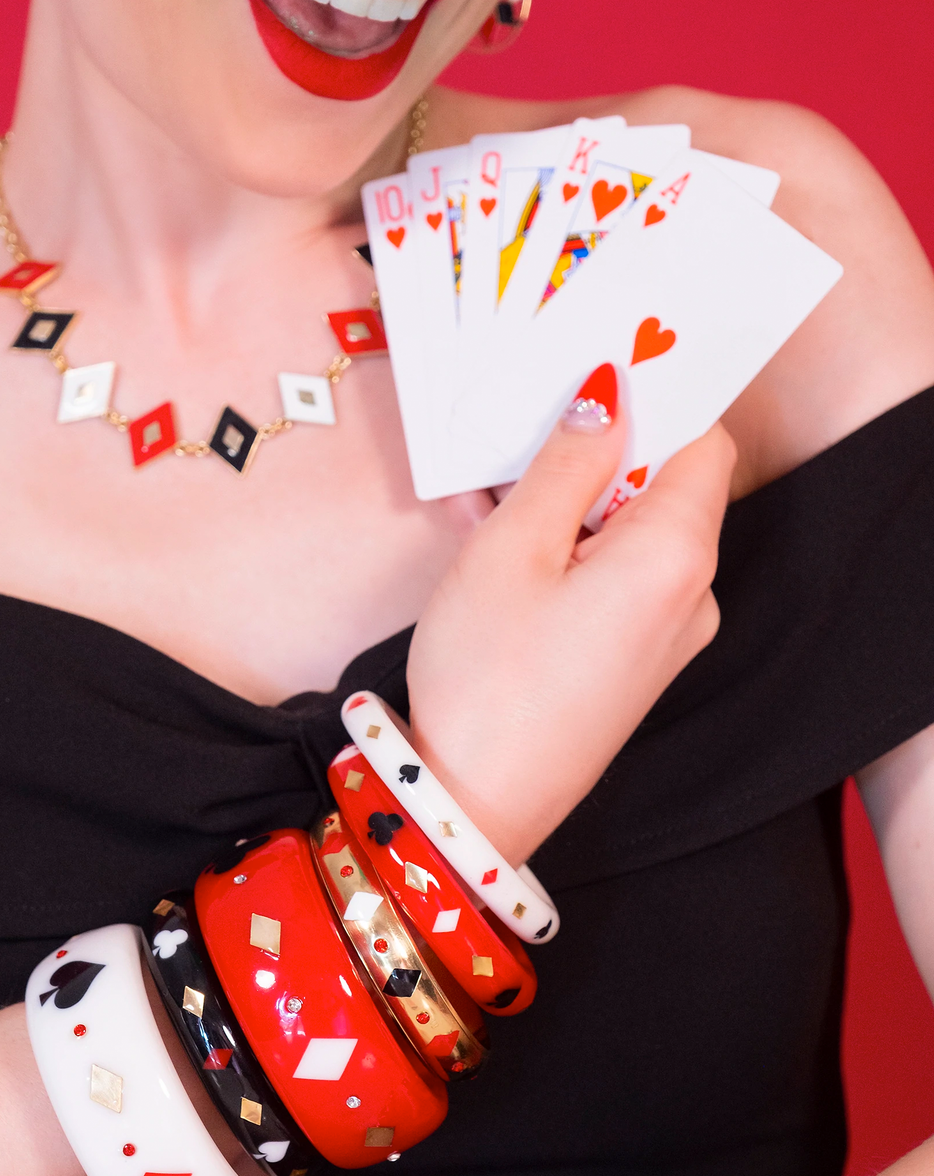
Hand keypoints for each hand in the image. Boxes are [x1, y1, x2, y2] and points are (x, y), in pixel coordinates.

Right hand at [407, 377, 735, 864]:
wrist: (474, 804)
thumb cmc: (488, 678)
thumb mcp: (511, 547)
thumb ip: (568, 461)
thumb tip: (607, 395)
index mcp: (676, 555)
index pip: (702, 439)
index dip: (654, 398)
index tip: (594, 371)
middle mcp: (692, 593)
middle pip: (667, 483)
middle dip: (597, 451)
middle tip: (521, 437)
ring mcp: (669, 633)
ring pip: (634, 530)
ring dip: (572, 502)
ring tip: (491, 502)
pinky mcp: (638, 661)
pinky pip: (619, 578)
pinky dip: (571, 551)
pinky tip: (503, 551)